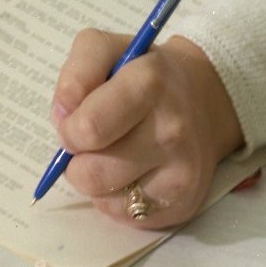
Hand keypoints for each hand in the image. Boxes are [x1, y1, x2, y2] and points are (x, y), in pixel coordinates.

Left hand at [49, 31, 243, 228]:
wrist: (202, 98)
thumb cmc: (140, 72)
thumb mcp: (102, 49)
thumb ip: (75, 73)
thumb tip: (63, 117)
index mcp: (148, 85)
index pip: (90, 128)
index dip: (68, 130)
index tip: (71, 123)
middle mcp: (172, 132)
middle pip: (92, 173)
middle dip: (77, 159)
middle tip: (88, 142)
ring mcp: (183, 173)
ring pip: (106, 199)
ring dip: (94, 180)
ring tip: (108, 155)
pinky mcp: (186, 204)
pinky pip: (126, 217)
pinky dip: (114, 199)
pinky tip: (126, 173)